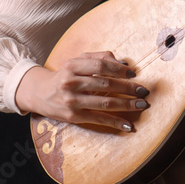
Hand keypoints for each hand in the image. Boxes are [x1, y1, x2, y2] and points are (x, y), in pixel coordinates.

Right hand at [14, 51, 149, 131]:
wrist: (40, 93)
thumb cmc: (65, 75)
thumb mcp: (77, 61)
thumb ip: (99, 58)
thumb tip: (124, 63)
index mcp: (72, 65)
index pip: (100, 65)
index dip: (119, 70)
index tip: (133, 74)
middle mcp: (70, 83)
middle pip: (105, 85)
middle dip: (127, 88)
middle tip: (144, 90)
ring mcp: (72, 101)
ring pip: (104, 103)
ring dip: (126, 105)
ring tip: (141, 104)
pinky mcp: (73, 117)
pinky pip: (98, 119)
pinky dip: (115, 122)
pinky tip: (129, 125)